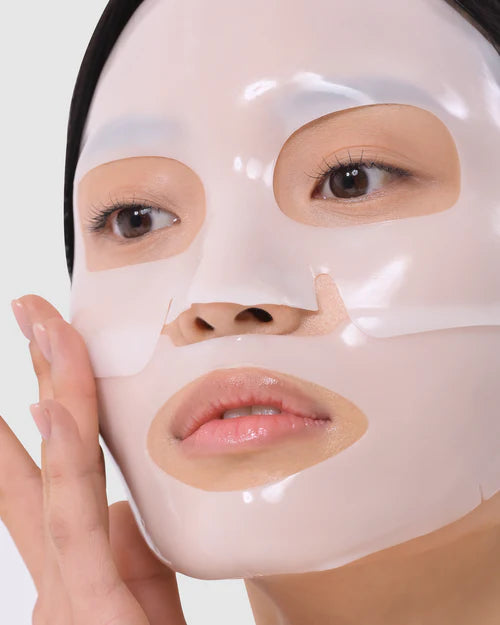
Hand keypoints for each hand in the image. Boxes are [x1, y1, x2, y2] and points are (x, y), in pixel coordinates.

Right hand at [1, 295, 186, 623]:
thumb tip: (121, 502)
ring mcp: (67, 591)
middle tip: (32, 311)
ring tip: (43, 326)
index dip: (44, 413)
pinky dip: (61, 462)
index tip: (45, 359)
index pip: (53, 472)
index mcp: (83, 563)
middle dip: (38, 377)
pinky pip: (72, 526)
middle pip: (45, 455)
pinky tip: (55, 410)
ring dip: (50, 391)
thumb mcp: (147, 601)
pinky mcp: (88, 610)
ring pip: (54, 474)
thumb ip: (130, 551)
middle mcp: (64, 570)